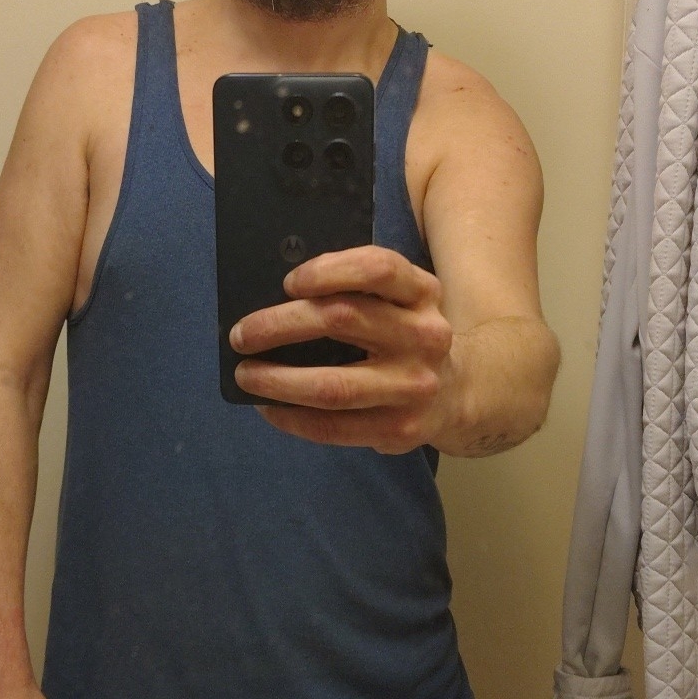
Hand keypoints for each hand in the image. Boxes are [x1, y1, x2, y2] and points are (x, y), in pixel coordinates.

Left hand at [229, 246, 453, 453]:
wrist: (455, 391)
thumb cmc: (400, 333)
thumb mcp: (395, 300)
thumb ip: (353, 290)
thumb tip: (271, 299)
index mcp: (422, 292)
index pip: (378, 268)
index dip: (328, 270)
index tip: (288, 282)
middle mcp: (426, 335)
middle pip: (344, 319)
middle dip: (280, 325)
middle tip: (241, 335)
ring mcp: (416, 386)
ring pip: (334, 385)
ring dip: (277, 381)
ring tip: (246, 375)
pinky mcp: (401, 430)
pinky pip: (334, 427)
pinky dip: (292, 418)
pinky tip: (268, 408)